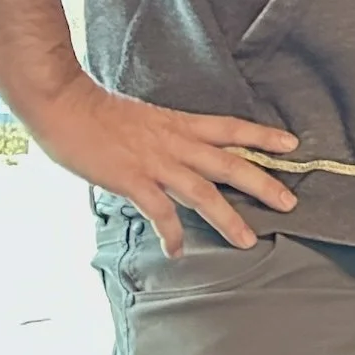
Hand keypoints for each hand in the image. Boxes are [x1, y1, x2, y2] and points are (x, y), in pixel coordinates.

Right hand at [31, 72, 298, 252]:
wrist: (63, 104)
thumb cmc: (98, 112)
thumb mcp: (145, 119)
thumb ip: (165, 139)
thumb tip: (178, 157)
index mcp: (179, 124)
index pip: (231, 127)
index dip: (262, 137)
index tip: (291, 145)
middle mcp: (175, 142)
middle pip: (230, 163)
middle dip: (263, 183)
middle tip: (290, 202)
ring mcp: (155, 162)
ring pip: (203, 192)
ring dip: (228, 218)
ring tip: (247, 240)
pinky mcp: (132, 180)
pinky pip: (159, 211)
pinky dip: (170, 233)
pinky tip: (177, 250)